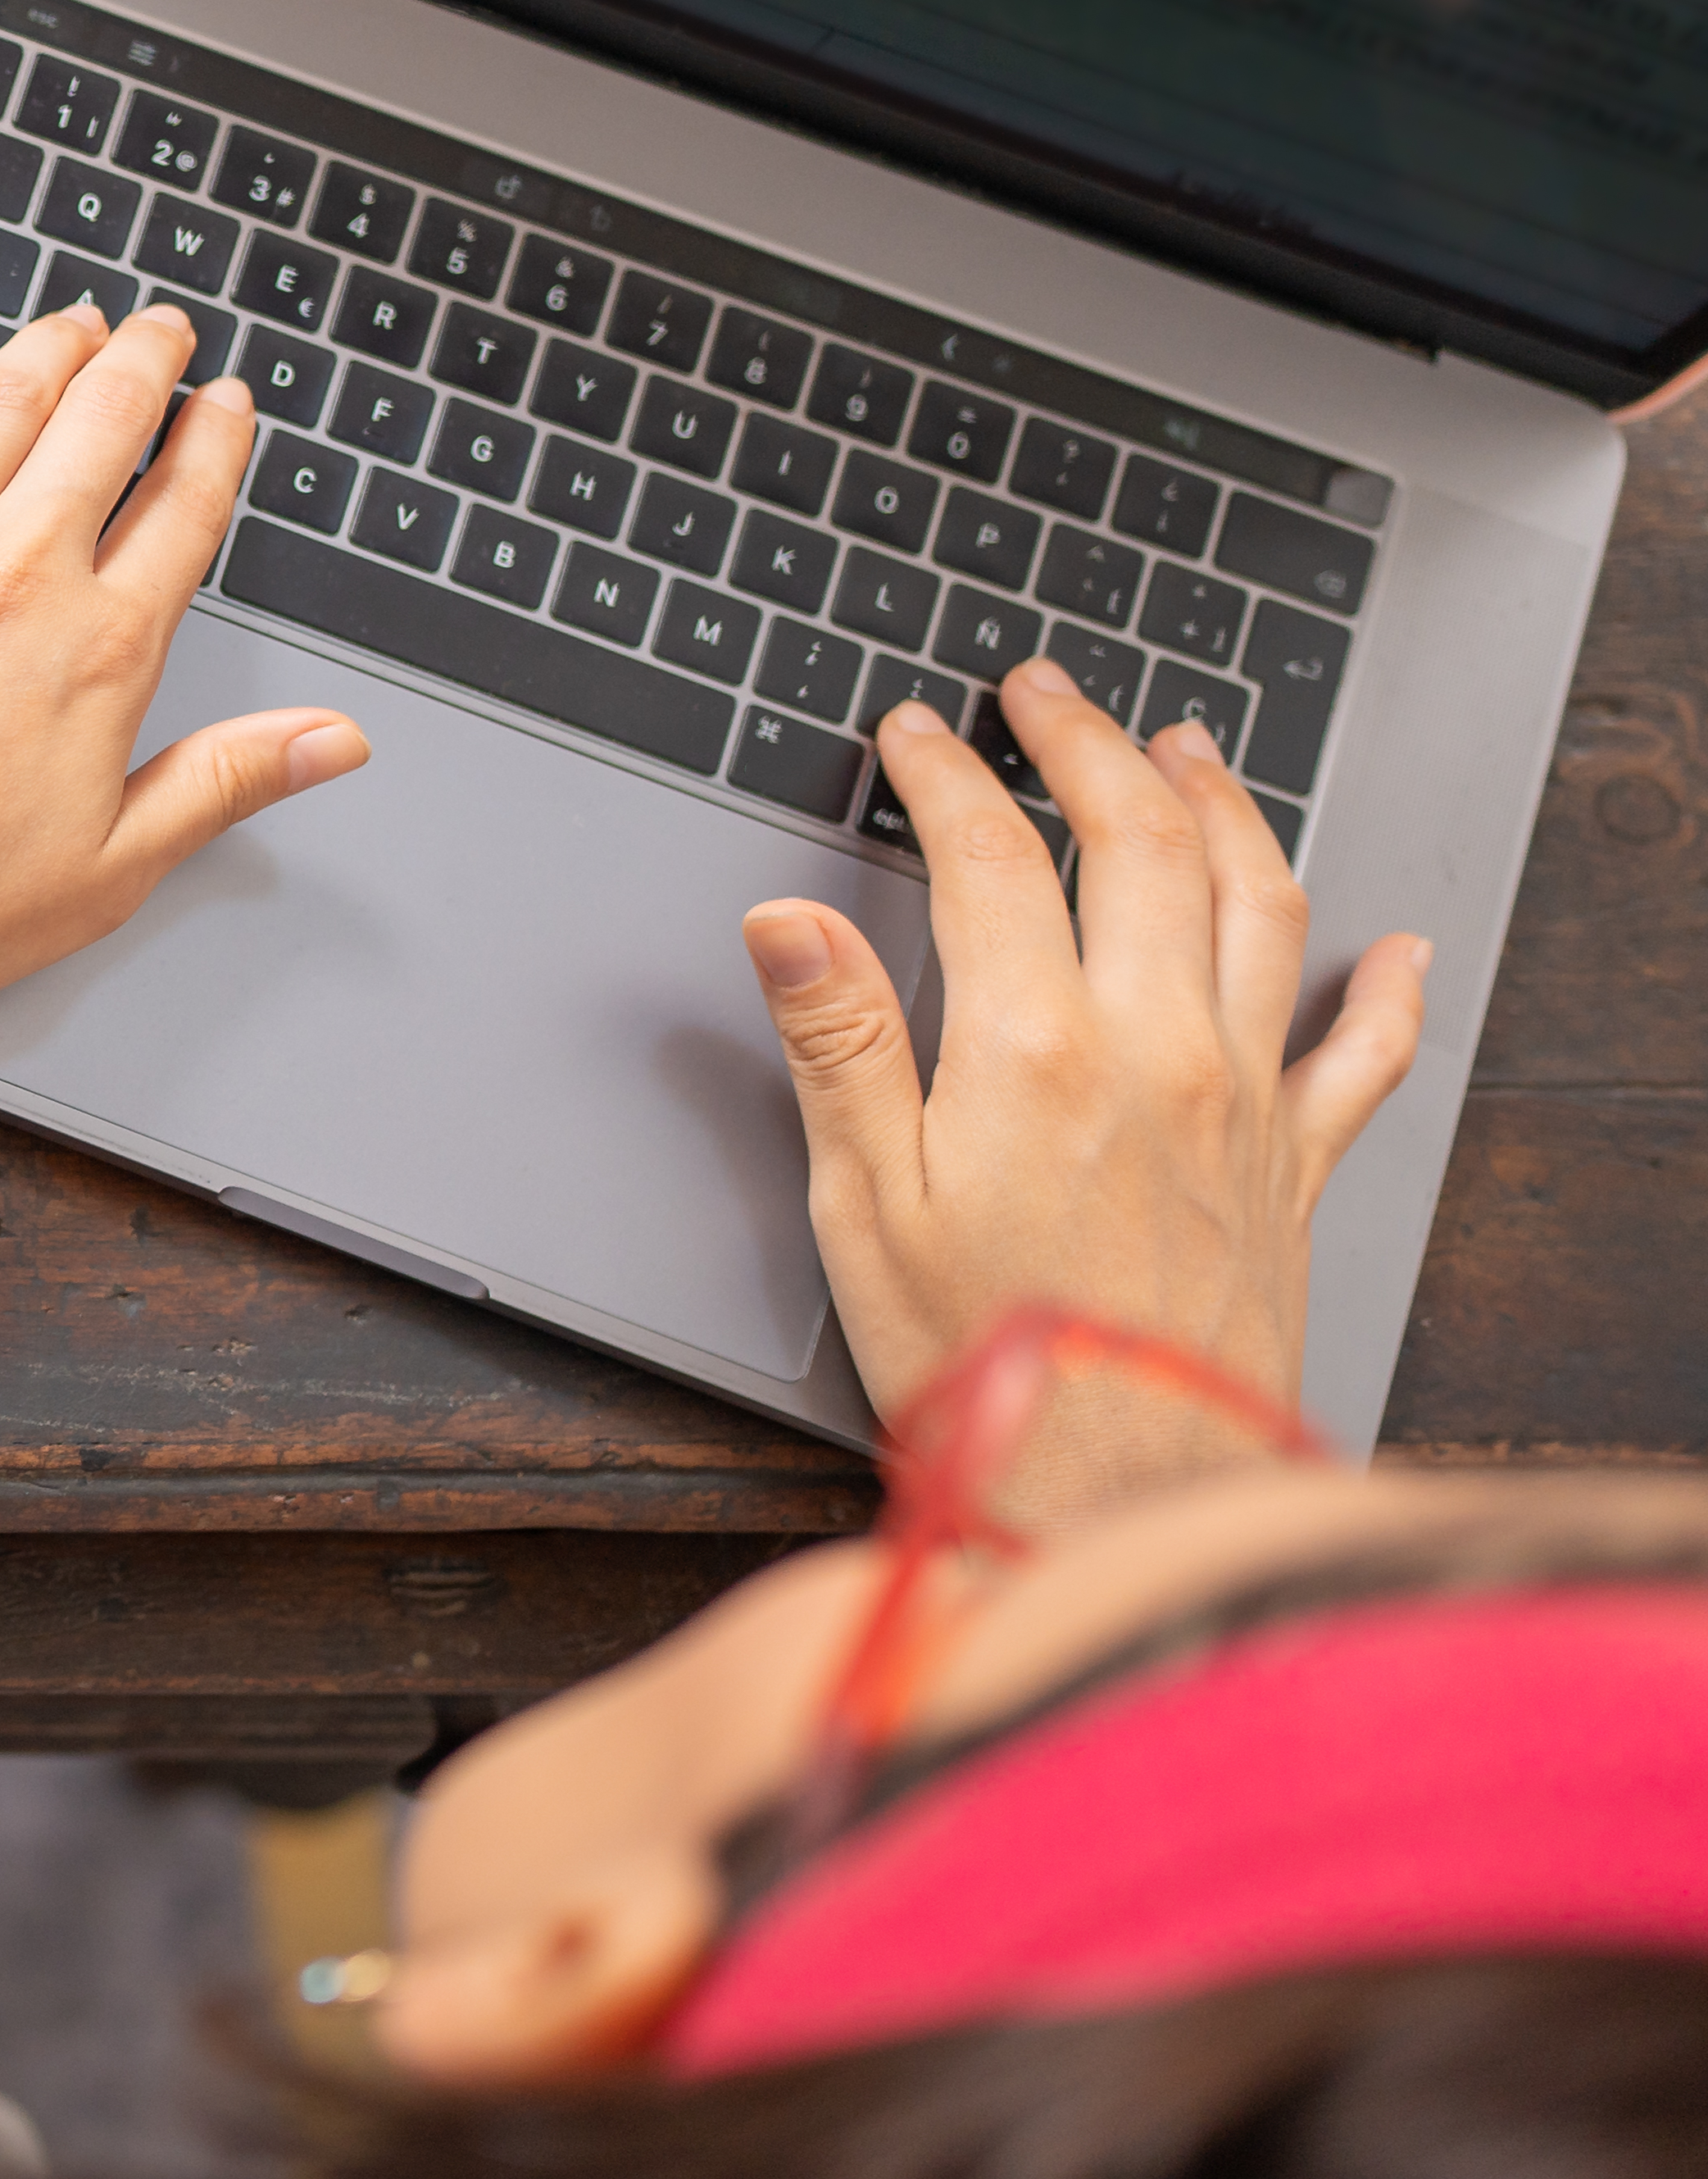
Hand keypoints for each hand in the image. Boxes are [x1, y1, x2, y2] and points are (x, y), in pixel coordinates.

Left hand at [0, 306, 368, 1045]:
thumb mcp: (107, 871)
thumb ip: (222, 783)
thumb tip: (333, 743)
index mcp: (98, 650)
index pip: (183, 509)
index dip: (215, 442)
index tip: (226, 402)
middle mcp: (11, 575)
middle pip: (99, 426)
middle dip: (143, 361)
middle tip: (160, 329)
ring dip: (42, 352)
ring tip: (70, 323)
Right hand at [735, 664, 1426, 1435]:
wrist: (1124, 1485)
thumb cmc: (982, 1362)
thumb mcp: (860, 1205)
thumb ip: (837, 1047)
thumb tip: (786, 926)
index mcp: (1033, 1051)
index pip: (988, 857)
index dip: (945, 774)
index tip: (916, 733)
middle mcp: (1156, 1049)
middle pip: (1139, 839)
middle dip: (1086, 743)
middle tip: (1045, 693)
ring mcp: (1240, 1099)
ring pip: (1256, 899)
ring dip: (1222, 806)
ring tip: (1186, 753)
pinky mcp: (1292, 1167)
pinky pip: (1361, 1052)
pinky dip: (1383, 987)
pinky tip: (1392, 949)